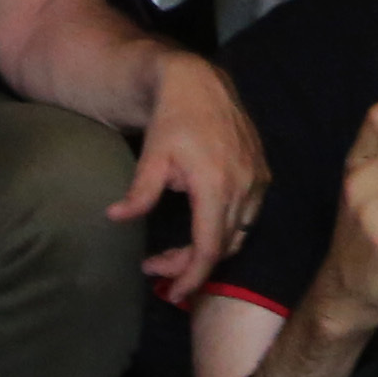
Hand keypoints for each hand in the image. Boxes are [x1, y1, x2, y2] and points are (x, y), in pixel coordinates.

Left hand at [122, 52, 267, 305]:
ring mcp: (257, 181)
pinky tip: (201, 228)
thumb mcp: (152, 157)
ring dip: (210, 251)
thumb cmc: (172, 119)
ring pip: (239, 235)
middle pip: (223, 248)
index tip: (173, 293)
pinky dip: (226, 232)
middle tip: (158, 267)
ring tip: (175, 253)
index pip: (209, 249)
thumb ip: (139, 193)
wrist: (201, 83)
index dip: (192, 276)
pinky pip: (248, 217)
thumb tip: (115, 218)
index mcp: (216, 186)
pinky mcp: (262, 174)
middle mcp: (244, 187)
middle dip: (191, 266)